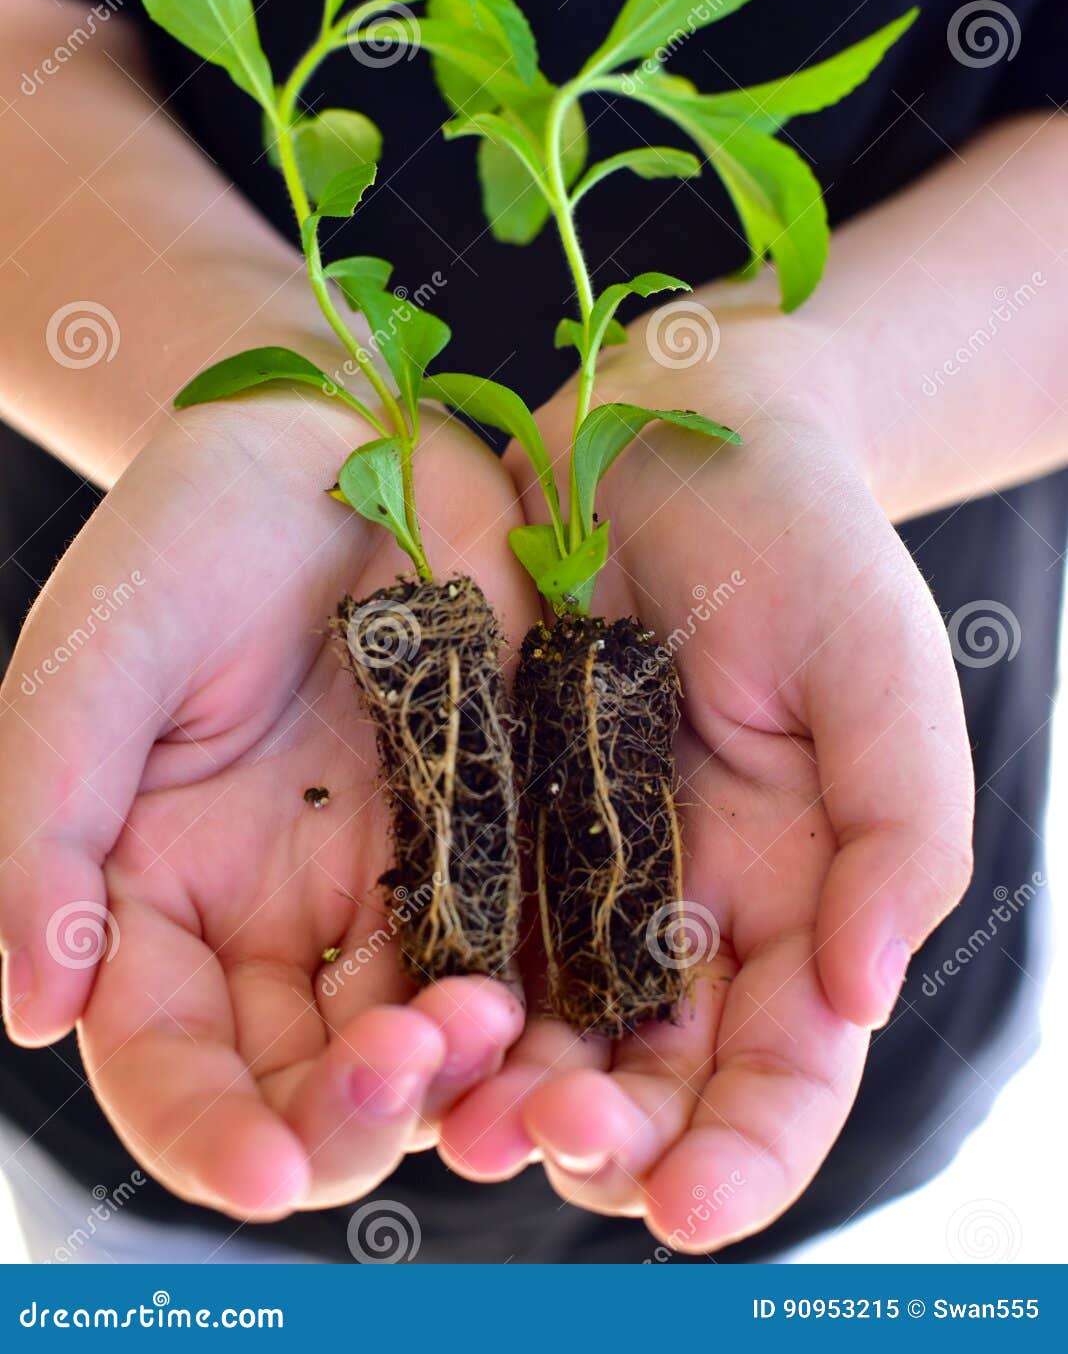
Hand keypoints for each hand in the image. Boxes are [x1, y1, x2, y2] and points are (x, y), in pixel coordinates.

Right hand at [0, 390, 531, 1217]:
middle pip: (306, 1080)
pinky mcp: (490, 834)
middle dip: (347, 1115)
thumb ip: (43, 837)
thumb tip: (32, 1010)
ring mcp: (391, 883)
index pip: (169, 1061)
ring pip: (423, 1037)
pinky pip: (520, 944)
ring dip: (454, 1071)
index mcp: (158, 899)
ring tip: (486, 1033)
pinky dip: (538, 995)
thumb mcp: (86, 675)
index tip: (260, 1173)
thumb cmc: (184, 540)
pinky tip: (559, 1000)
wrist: (334, 433)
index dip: (206, 1132)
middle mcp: (276, 918)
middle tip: (395, 1076)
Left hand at [438, 291, 973, 1252]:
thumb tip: (864, 1000)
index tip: (688, 1208)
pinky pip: (459, 925)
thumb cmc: (803, 541)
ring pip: (546, 1026)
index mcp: (800, 896)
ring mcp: (580, 868)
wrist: (674, 430)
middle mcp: (685, 908)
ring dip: (506, 1091)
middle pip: (655, 1076)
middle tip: (553, 1146)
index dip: (747, 1152)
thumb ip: (901, 834)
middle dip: (612, 1138)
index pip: (784, 1068)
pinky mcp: (492, 815)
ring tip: (459, 1117)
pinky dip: (436, 989)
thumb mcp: (882, 672)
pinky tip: (400, 1018)